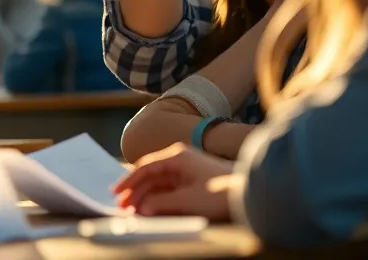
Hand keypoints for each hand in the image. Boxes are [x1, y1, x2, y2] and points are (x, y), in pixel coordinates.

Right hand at [112, 143, 235, 219]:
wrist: (250, 195)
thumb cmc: (219, 194)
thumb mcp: (186, 200)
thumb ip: (160, 203)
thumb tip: (143, 207)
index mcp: (177, 157)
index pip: (145, 167)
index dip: (129, 181)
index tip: (117, 192)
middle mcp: (181, 160)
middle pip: (151, 176)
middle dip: (137, 192)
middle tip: (124, 206)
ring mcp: (189, 171)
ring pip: (161, 184)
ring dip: (148, 197)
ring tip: (136, 211)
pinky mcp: (196, 182)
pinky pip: (172, 189)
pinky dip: (161, 199)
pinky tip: (153, 208)